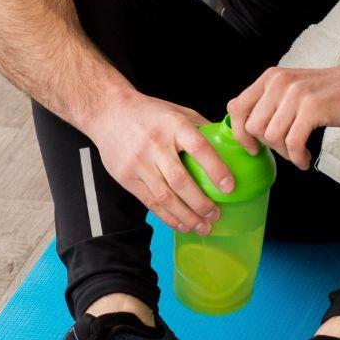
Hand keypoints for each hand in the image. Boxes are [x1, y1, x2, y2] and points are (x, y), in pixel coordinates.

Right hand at [86, 93, 235, 236]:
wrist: (108, 112)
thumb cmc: (149, 113)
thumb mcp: (178, 112)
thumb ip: (201, 129)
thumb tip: (231, 147)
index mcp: (174, 125)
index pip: (199, 148)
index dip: (216, 169)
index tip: (229, 187)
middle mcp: (155, 144)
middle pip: (181, 181)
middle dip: (201, 203)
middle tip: (215, 215)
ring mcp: (138, 162)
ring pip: (165, 197)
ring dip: (186, 216)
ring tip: (202, 227)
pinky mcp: (125, 176)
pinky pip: (150, 202)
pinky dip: (167, 217)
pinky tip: (181, 224)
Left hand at [226, 63, 339, 169]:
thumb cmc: (331, 92)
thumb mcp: (292, 89)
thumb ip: (270, 103)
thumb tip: (248, 132)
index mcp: (270, 78)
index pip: (236, 107)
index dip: (239, 132)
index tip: (252, 147)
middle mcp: (278, 83)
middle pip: (253, 127)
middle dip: (267, 146)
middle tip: (285, 150)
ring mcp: (295, 95)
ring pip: (272, 137)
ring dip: (285, 153)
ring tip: (298, 154)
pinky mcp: (312, 109)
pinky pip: (293, 143)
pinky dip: (297, 157)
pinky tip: (306, 158)